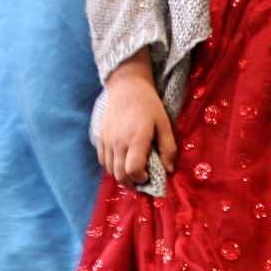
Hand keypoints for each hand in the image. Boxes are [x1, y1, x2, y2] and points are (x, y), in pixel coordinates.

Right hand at [100, 48, 175, 184]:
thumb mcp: (164, 124)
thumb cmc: (149, 105)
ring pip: (110, 170)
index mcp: (136, 139)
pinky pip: (103, 161)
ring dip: (121, 177)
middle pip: (120, 174)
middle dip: (131, 184)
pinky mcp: (100, 137)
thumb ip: (168, 149)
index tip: (149, 177)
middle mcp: (118, 142)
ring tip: (132, 175)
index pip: (133, 170)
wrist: (127, 87)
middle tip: (141, 183)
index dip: (141, 179)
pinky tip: (121, 165)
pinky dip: (111, 168)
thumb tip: (170, 171)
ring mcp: (107, 140)